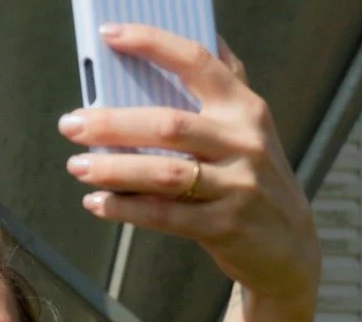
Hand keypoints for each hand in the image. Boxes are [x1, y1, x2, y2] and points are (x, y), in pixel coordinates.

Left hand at [58, 25, 320, 306]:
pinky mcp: (224, 227)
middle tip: (71, 124)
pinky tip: (98, 203)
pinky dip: (126, 209)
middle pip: (169, 125)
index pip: (197, 63)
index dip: (152, 44)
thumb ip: (228, 85)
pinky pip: (166, 216)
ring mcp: (236, 187)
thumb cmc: (255, 177)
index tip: (110, 35)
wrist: (290, 246)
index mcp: (245, 109)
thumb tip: (207, 36)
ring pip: (164, 174)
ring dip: (114, 170)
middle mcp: (243, 143)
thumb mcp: (252, 128)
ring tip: (78, 166)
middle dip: (113, 123)